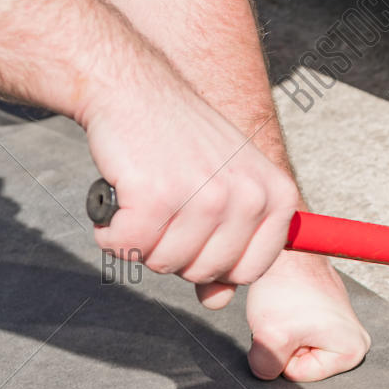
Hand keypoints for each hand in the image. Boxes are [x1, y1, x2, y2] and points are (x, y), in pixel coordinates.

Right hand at [81, 70, 298, 291]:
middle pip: (205, 272)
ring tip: (144, 199)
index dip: (217, 263)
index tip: (198, 232)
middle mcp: (248, 197)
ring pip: (165, 264)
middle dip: (174, 251)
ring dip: (141, 240)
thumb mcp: (226, 188)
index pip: (251, 271)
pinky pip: (129, 248)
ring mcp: (206, 196)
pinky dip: (112, 232)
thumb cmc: (181, 142)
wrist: (133, 88)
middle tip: (164, 209)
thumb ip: (230, 246)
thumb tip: (218, 300)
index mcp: (277, 196)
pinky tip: (118, 200)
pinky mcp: (157, 196)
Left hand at [244, 250, 369, 380]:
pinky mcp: (329, 316)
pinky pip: (300, 332)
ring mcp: (343, 328)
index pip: (302, 374)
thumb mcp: (270, 336)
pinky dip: (287, 322)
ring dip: (285, 333)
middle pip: (303, 364)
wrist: (288, 251)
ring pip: (298, 348)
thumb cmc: (287, 287)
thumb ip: (265, 366)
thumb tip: (264, 372)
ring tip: (285, 312)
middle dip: (286, 346)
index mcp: (353, 351)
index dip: (284, 355)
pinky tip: (287, 305)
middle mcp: (356, 341)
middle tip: (283, 321)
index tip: (286, 328)